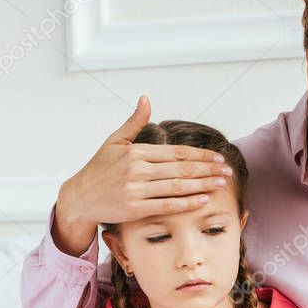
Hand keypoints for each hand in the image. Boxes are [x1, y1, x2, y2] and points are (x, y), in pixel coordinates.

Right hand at [56, 95, 231, 229]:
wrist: (79, 197)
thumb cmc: (98, 169)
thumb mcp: (114, 141)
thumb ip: (134, 122)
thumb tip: (146, 98)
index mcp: (137, 152)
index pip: (176, 152)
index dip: (200, 155)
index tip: (218, 157)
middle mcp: (138, 169)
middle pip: (181, 169)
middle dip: (208, 169)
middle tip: (228, 171)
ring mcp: (136, 190)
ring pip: (177, 187)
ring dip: (202, 185)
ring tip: (221, 183)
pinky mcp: (134, 209)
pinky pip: (166, 205)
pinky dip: (186, 203)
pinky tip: (203, 200)